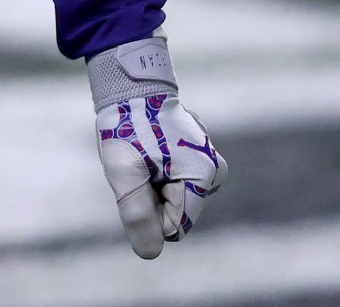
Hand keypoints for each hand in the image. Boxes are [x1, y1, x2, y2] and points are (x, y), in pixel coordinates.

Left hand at [87, 37, 225, 258]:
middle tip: (139, 164)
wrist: (131, 87)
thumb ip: (137, 216)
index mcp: (202, 176)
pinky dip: (159, 173)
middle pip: (177, 214)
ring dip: (154, 186)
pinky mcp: (200, 158)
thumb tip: (150, 253)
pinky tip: (151, 150)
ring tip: (144, 155)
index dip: (149, 212)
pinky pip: (176, 184)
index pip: (174, 229)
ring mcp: (209, 164)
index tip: (140, 178)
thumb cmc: (126, 127)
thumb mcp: (124, 174)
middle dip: (153, 199)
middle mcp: (214, 172)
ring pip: (175, 201)